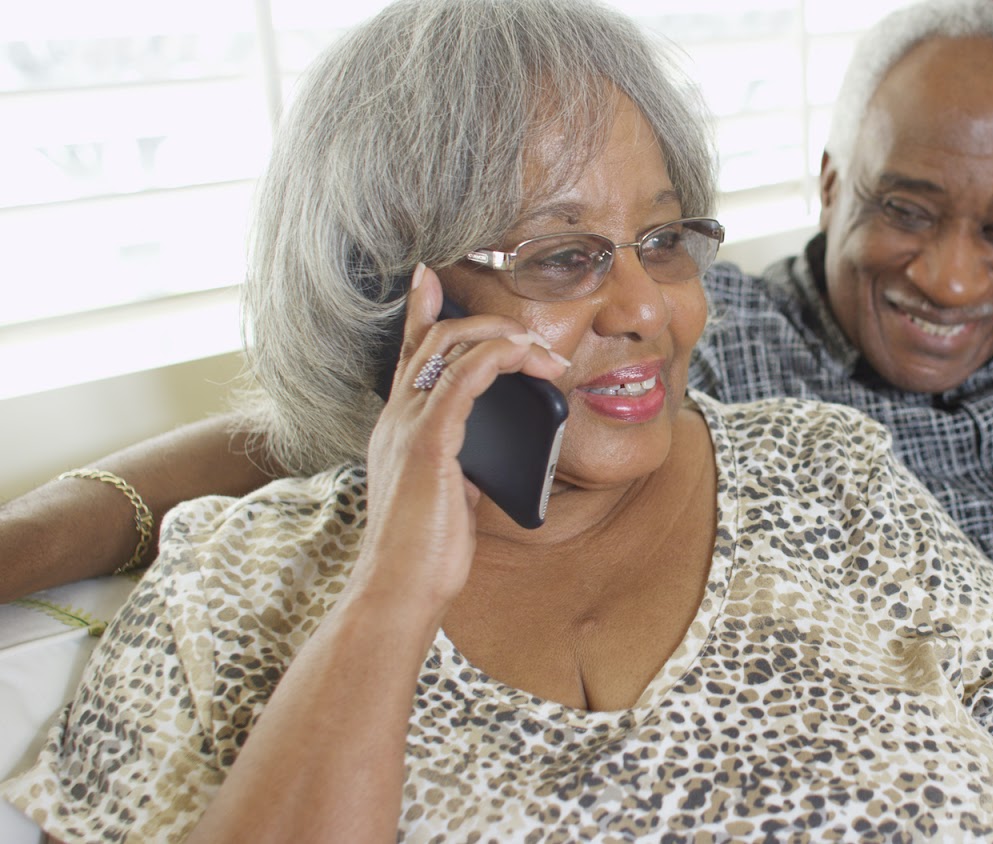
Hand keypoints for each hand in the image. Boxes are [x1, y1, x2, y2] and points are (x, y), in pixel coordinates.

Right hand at [350, 264, 567, 617]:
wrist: (400, 593)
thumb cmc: (425, 555)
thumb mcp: (449, 498)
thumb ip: (462, 467)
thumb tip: (492, 458)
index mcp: (397, 428)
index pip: (410, 353)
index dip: (422, 310)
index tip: (432, 277)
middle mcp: (395, 418)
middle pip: (434, 337)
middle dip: (489, 323)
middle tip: (538, 342)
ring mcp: (407, 426)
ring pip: (451, 346)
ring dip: (506, 339)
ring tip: (546, 357)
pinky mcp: (428, 443)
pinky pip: (464, 378)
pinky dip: (500, 358)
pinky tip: (530, 360)